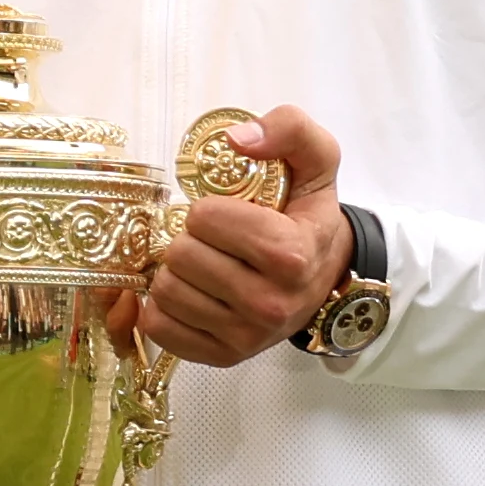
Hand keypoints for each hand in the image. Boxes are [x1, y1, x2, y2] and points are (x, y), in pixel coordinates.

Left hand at [145, 106, 351, 366]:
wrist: (326, 275)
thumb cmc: (308, 216)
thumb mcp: (315, 159)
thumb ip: (288, 128)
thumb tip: (237, 139)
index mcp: (290, 254)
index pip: (205, 219)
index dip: (209, 209)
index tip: (230, 214)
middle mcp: (270, 303)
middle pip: (181, 256)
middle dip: (190, 239)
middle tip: (213, 241)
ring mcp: (246, 336)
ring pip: (165, 292)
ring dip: (176, 271)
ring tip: (203, 265)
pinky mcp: (222, 357)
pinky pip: (158, 328)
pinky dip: (164, 307)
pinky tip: (191, 293)